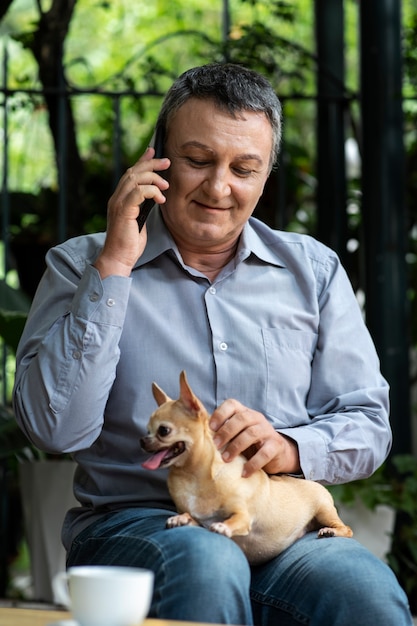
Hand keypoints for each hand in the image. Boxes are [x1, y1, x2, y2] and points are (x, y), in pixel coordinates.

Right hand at [94, 148, 169, 277]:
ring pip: (135, 179)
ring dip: (154, 178)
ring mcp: (118, 204)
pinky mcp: (123, 211)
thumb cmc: (129, 243)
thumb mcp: (139, 220)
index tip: (153, 151)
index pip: (130, 174)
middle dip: (151, 164)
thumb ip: (143, 207)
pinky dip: (151, 192)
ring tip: (166, 186)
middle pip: (133, 172)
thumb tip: (155, 197)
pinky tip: (161, 199)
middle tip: (167, 162)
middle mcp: (116, 198)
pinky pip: (137, 192)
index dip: (142, 161)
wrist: (119, 258)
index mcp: (120, 199)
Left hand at [209, 399, 300, 476]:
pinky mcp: (276, 445)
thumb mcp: (236, 434)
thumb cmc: (249, 443)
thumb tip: (196, 436)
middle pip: (241, 418)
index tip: (210, 428)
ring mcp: (267, 431)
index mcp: (244, 412)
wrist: (277, 453)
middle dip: (226, 432)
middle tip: (216, 446)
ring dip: (236, 446)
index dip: (220, 414)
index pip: (232, 405)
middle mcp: (256, 418)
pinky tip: (244, 472)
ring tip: (226, 459)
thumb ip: (221, 431)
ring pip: (252, 434)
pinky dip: (253, 463)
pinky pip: (264, 453)